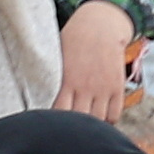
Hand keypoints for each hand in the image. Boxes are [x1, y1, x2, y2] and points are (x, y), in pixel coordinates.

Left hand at [56, 0, 143, 120]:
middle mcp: (86, 87)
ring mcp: (103, 88)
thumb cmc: (75, 38)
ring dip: (91, 125)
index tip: (54, 123)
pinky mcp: (117, 87)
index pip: (59, 113)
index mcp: (67, 80)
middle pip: (79, 120)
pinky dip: (108, 120)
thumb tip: (35, 91)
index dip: (56, 122)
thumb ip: (52, 76)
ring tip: (85, 124)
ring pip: (98, 120)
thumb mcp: (57, 55)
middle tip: (70, 127)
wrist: (101, 25)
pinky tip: (101, 116)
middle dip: (74, 127)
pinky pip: (114, 114)